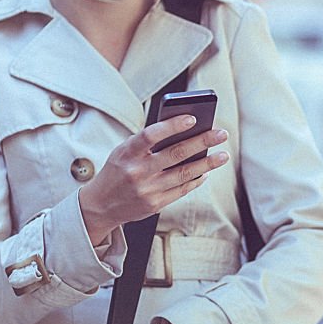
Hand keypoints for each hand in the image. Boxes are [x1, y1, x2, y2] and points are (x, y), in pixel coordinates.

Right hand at [79, 114, 228, 241]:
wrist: (100, 205)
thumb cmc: (117, 170)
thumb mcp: (123, 151)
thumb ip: (147, 142)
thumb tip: (183, 130)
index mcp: (127, 153)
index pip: (150, 135)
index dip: (172, 126)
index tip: (192, 118)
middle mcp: (137, 172)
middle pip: (176, 154)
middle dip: (202, 142)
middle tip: (221, 134)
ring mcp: (147, 190)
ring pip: (184, 174)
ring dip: (207, 164)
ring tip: (222, 155)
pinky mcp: (155, 204)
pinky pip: (182, 190)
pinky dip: (196, 180)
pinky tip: (206, 172)